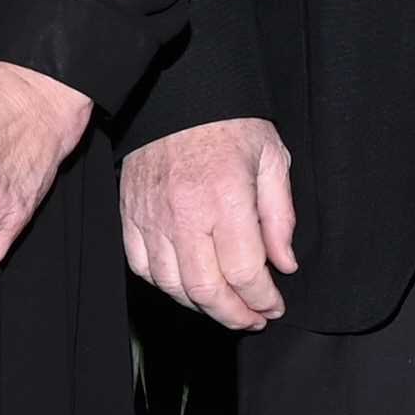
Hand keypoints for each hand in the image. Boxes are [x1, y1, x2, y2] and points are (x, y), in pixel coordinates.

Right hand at [120, 115, 299, 330]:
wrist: (179, 95)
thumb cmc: (230, 124)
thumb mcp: (272, 159)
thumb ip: (280, 216)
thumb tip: (284, 264)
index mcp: (226, 199)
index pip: (245, 272)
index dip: (263, 300)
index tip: (274, 306)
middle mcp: (186, 214)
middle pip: (207, 290)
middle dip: (234, 315)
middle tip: (253, 319)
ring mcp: (152, 216)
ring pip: (173, 285)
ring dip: (201, 306)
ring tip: (224, 306)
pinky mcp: (130, 214)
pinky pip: (142, 266)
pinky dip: (165, 285)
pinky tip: (186, 285)